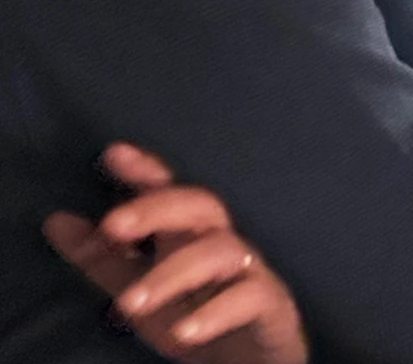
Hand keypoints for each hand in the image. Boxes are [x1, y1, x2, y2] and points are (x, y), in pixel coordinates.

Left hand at [43, 143, 307, 363]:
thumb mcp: (140, 291)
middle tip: (113, 225)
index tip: (113, 154)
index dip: (146, 172)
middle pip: (201, 205)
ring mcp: (250, 271)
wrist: (251, 359)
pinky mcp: (272, 305)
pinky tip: (183, 331)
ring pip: (220, 251)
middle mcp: (221, 243)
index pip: (169, 193)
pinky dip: (215, 312)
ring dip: (172, 274)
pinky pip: (250, 297)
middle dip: (158, 208)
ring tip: (128, 304)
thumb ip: (103, 260)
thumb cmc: (196, 316)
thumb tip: (55, 221)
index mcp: (188, 236)